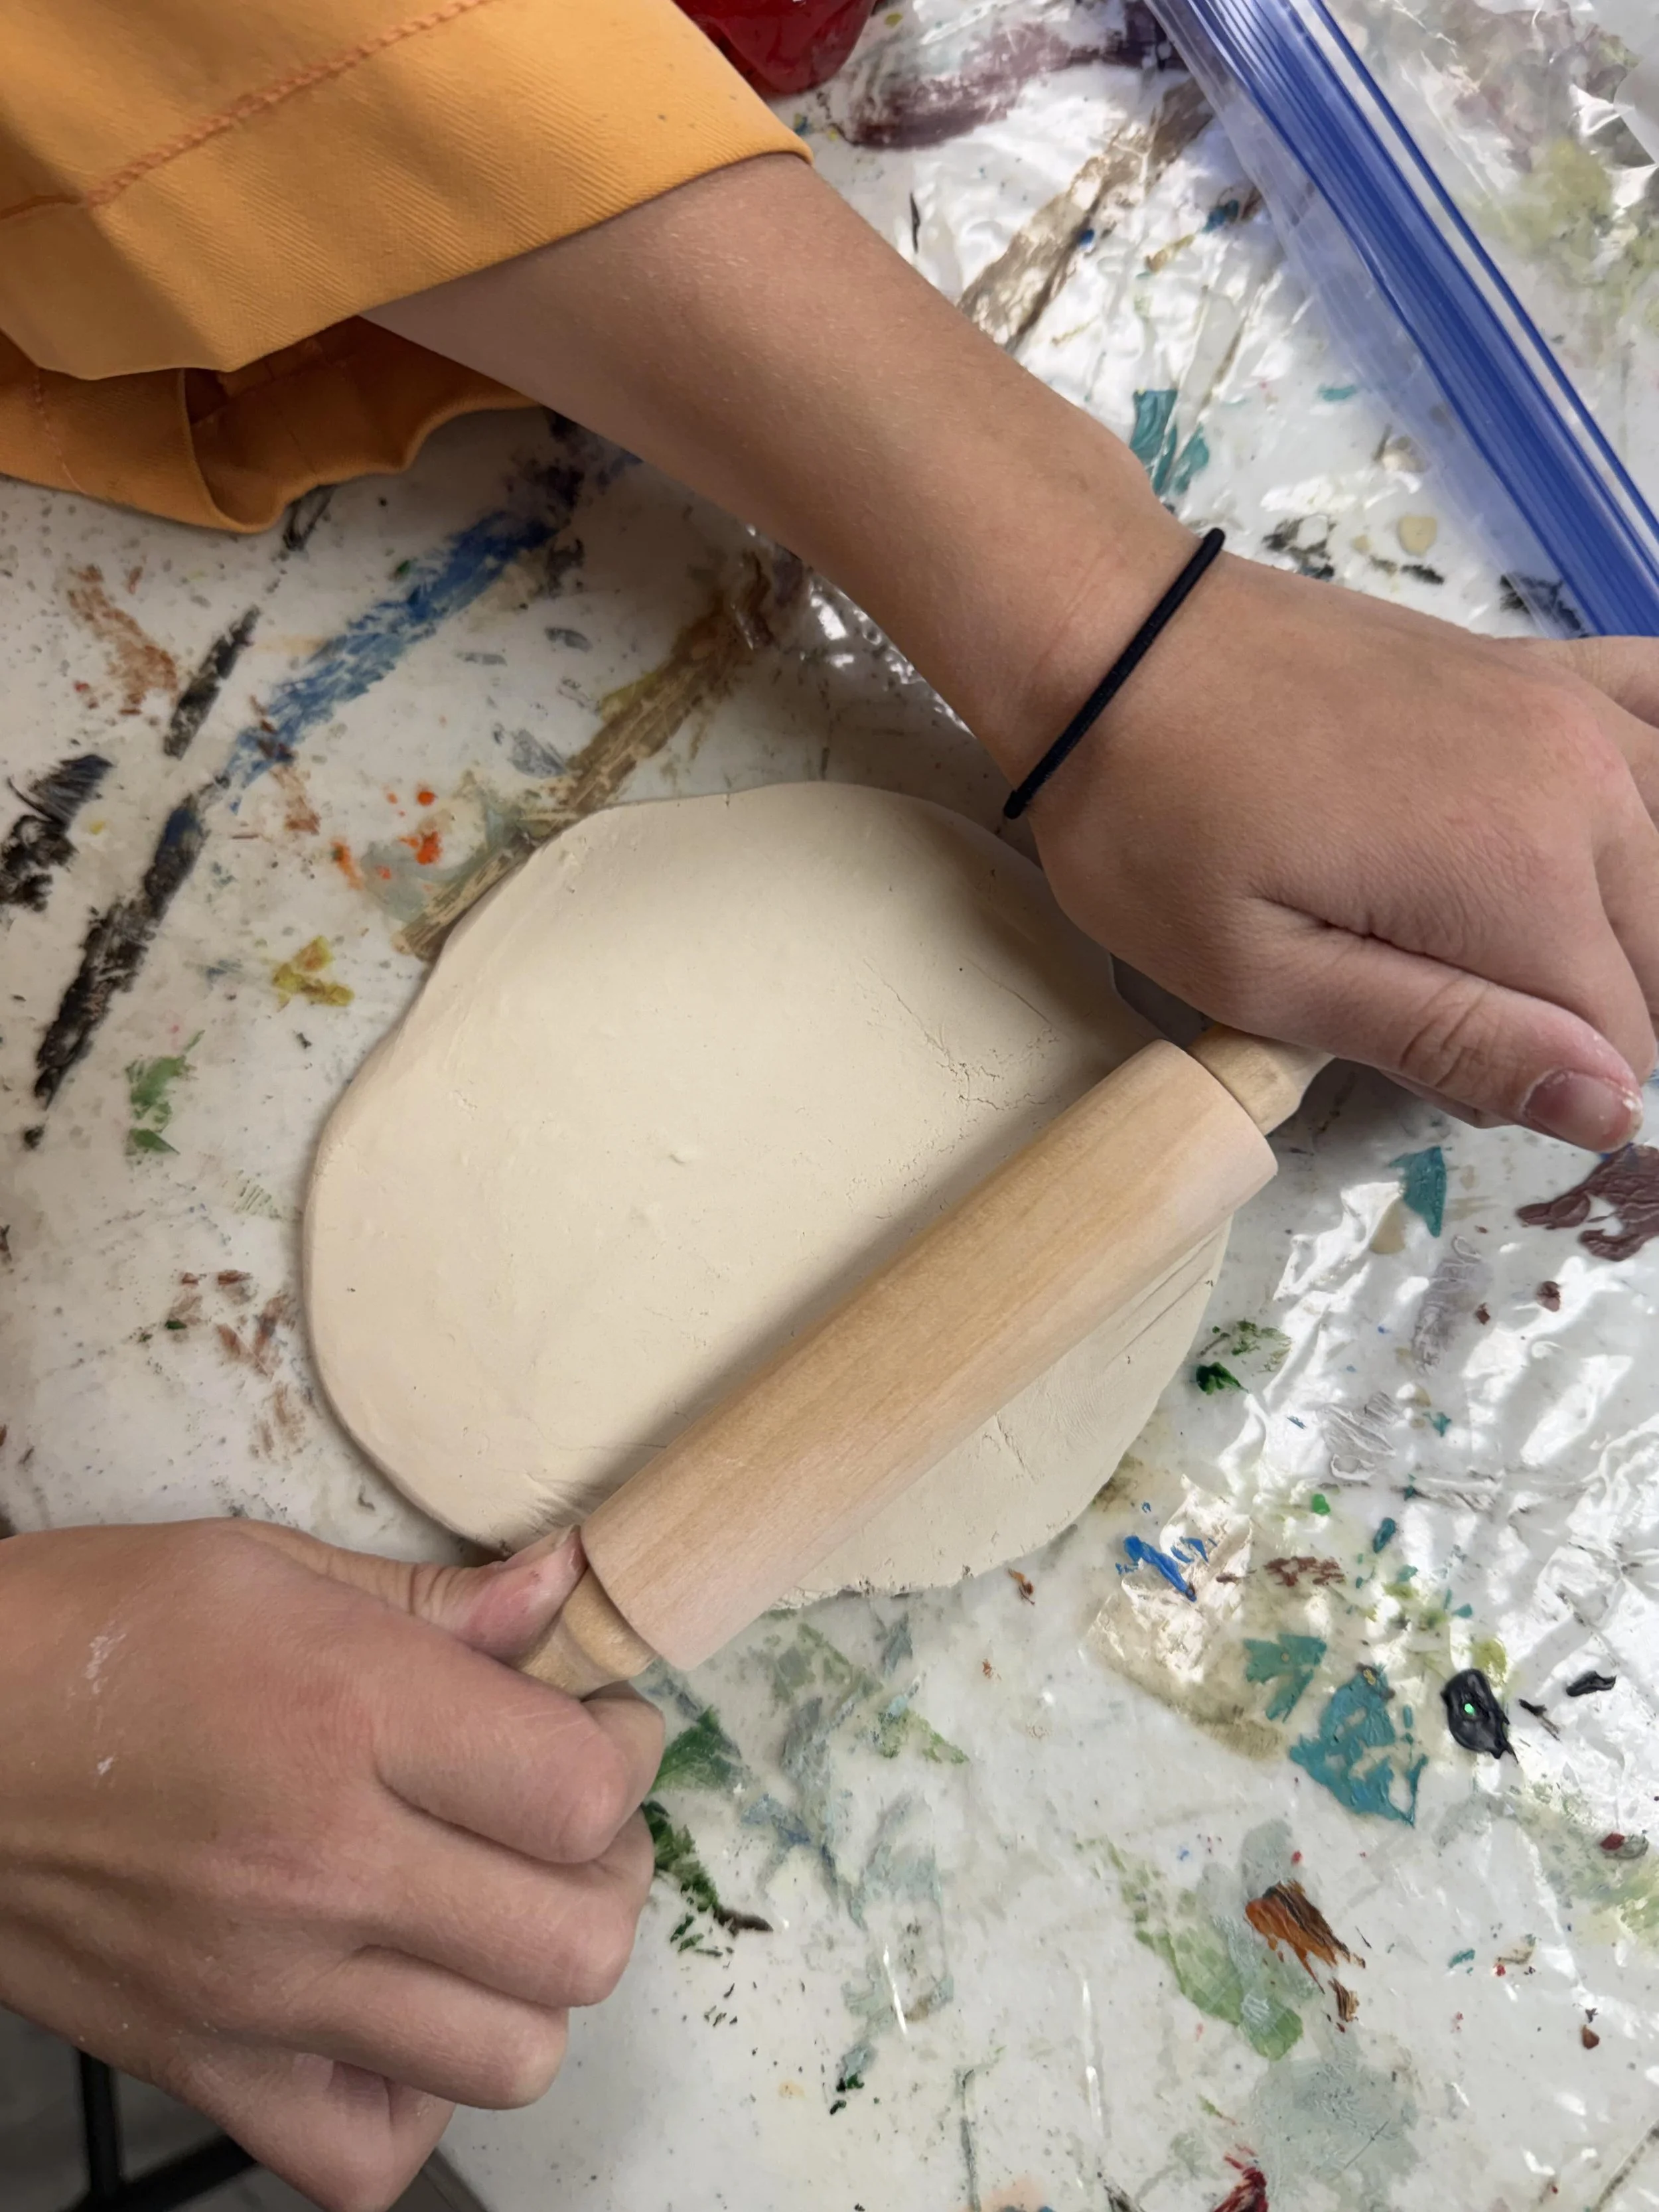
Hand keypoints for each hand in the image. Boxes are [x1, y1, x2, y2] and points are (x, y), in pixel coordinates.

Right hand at [0, 1520, 661, 2211]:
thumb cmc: (87, 1633)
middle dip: (610, 1873)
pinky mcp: (204, 2065)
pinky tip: (396, 2009)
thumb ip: (435, 1599)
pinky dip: (414, 2099)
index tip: (598, 1725)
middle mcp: (318, 1869)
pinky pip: (369, 2155)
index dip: (626, 1754)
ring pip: (510, 2059)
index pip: (582, 1791)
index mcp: (347, 1716)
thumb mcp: (266, 1565)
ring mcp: (261, 1988)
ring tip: (492, 1909)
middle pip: (577, 1942)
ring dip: (533, 1985)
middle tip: (563, 1819)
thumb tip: (565, 1586)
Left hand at [370, 154, 1658, 1144]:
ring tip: (1589, 1054)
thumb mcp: (1254, 953)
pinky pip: (1650, 720)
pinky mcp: (1510, 676)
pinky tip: (1628, 844)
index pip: (1627, 1042)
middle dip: (1627, 1059)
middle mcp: (1561, 784)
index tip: (1582, 1214)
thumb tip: (1603, 1102)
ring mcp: (1544, 716)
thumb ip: (1436, 1030)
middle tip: (1579, 1160)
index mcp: (1502, 873)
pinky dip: (1655, 792)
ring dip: (1644, 955)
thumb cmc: (1123, 797)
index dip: (1613, 1141)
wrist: (1072, 618)